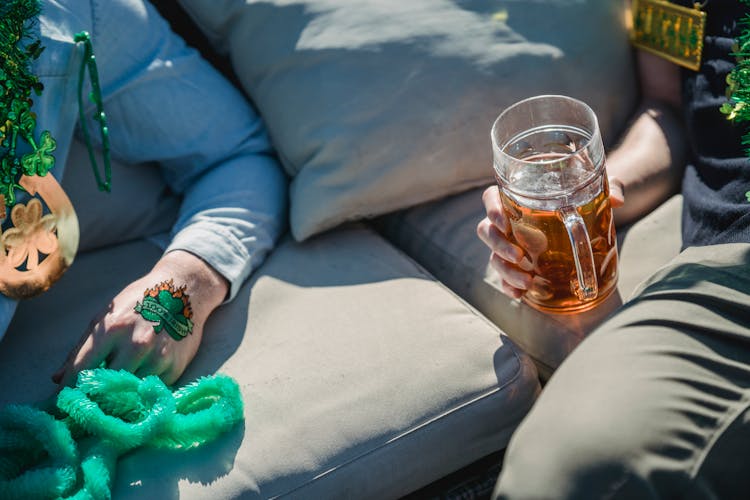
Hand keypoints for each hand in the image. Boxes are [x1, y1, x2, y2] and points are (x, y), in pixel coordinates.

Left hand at [52, 250, 227, 386]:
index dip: (68, 389)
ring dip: (117, 398)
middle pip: (105, 387)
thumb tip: (57, 378)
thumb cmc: (139, 301)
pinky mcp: (175, 367)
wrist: (185, 290)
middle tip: (85, 405)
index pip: (82, 369)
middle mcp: (137, 344)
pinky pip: (150, 389)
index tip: (61, 403)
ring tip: (109, 400)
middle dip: (92, 397)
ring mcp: (158, 357)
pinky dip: (140, 392)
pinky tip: (135, 387)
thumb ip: (81, 348)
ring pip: (129, 393)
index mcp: (114, 329)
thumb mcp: (106, 315)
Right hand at [476, 180, 624, 299]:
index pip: (491, 198)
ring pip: (494, 257)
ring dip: (507, 270)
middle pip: (486, 231)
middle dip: (499, 245)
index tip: (504, 221)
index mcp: (517, 199)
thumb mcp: (598, 190)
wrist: (587, 222)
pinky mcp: (517, 267)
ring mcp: (510, 246)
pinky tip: (522, 294)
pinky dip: (510, 287)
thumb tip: (618, 199)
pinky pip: (504, 278)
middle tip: (521, 255)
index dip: (492, 209)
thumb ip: (611, 187)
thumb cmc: (583, 200)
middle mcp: (508, 223)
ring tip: (528, 281)